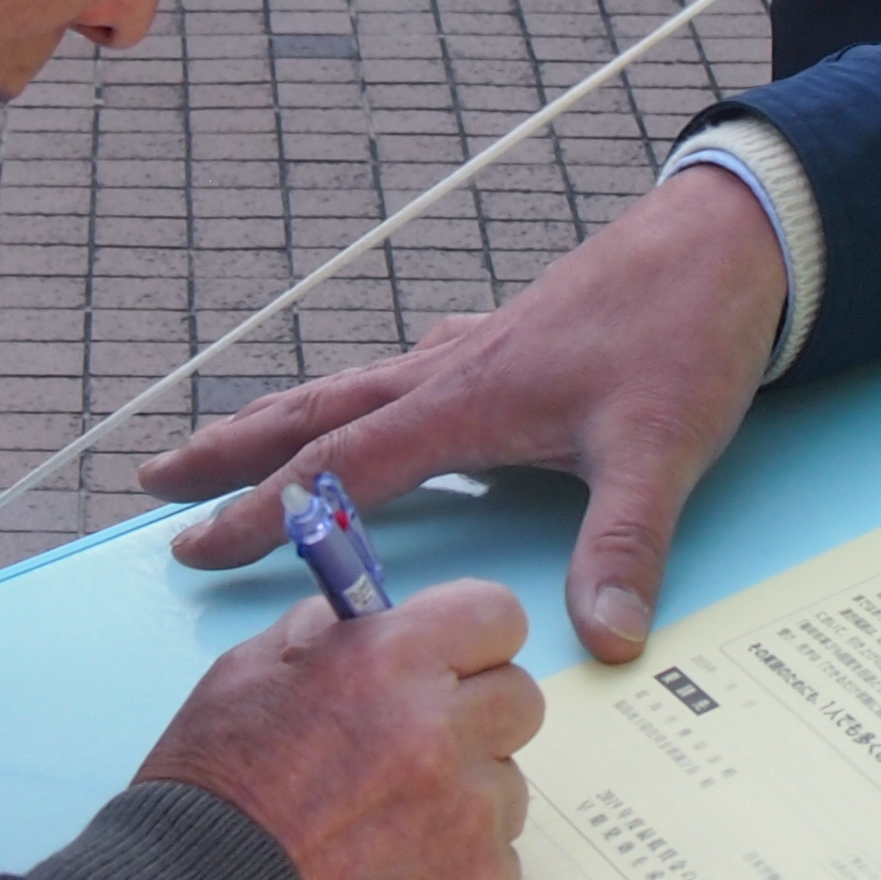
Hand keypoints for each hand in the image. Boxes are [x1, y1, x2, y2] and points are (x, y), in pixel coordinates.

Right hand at [134, 580, 542, 879]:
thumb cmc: (211, 793)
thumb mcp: (249, 672)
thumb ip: (331, 633)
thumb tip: (381, 619)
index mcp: (391, 661)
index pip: (496, 616)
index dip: (471, 640)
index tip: (451, 663)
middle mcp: (443, 731)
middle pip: (519, 701)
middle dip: (475, 720)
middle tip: (416, 751)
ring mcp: (470, 818)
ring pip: (509, 789)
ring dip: (465, 803)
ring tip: (386, 832)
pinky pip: (501, 870)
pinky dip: (457, 879)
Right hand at [148, 167, 787, 660]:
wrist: (728, 237)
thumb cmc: (688, 332)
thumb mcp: (661, 449)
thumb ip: (625, 546)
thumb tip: (602, 642)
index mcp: (468, 401)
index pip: (340, 470)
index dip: (264, 514)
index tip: (195, 547)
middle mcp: (454, 370)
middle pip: (315, 413)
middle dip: (229, 449)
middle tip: (151, 478)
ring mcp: (478, 349)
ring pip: (354, 387)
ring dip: (286, 419)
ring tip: (230, 443)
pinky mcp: (512, 337)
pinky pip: (411, 371)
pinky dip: (370, 394)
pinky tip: (384, 396)